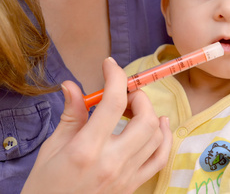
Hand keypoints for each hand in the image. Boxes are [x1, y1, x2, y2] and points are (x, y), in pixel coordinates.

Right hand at [22, 57, 171, 193]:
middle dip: (138, 97)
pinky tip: (160, 125)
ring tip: (136, 108)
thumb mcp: (52, 148)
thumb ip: (70, 114)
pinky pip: (160, 159)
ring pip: (156, 136)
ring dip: (151, 114)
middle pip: (145, 118)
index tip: (111, 66)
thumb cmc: (46, 185)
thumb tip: (73, 86)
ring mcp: (126, 175)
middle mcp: (111, 162)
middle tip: (124, 93)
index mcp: (86, 149)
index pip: (113, 103)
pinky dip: (165, 138)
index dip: (116, 77)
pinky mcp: (133, 185)